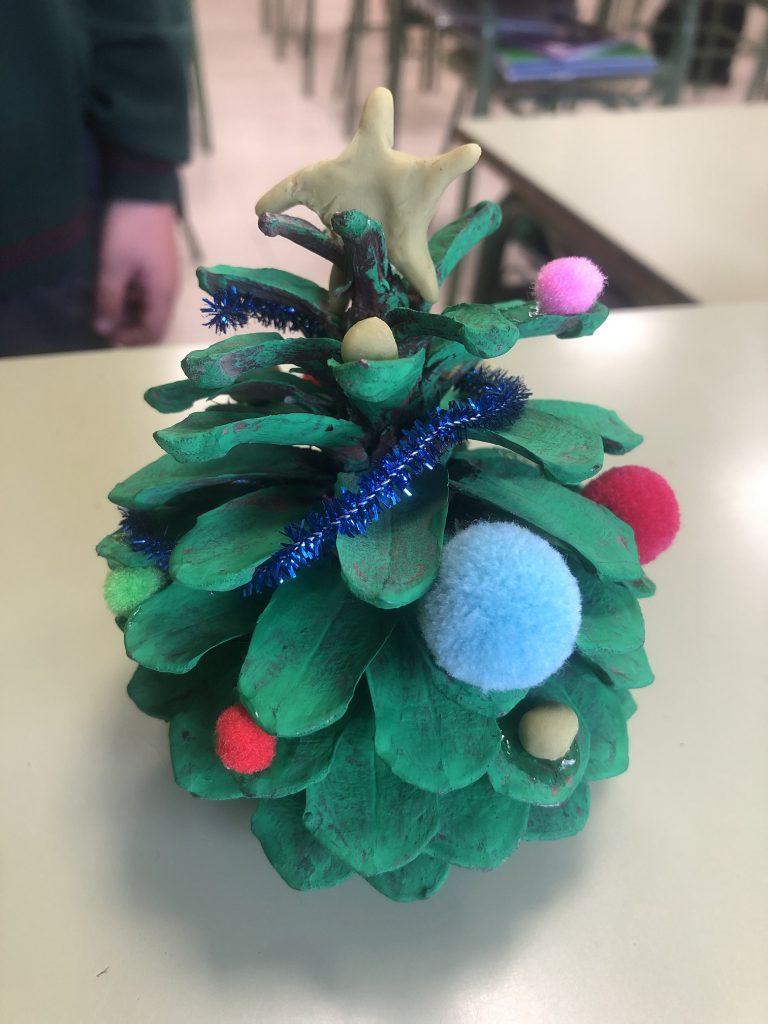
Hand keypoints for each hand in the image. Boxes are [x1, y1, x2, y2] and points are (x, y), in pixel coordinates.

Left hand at [94, 200, 178, 346]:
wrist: (145, 190)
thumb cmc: (130, 230)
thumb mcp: (114, 266)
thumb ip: (110, 300)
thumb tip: (104, 331)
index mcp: (163, 294)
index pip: (154, 332)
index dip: (132, 341)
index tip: (108, 337)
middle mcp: (170, 290)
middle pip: (154, 322)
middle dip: (131, 329)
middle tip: (104, 324)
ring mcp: (166, 277)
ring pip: (150, 308)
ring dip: (130, 313)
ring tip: (105, 307)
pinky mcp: (159, 266)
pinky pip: (148, 292)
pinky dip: (132, 298)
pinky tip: (114, 289)